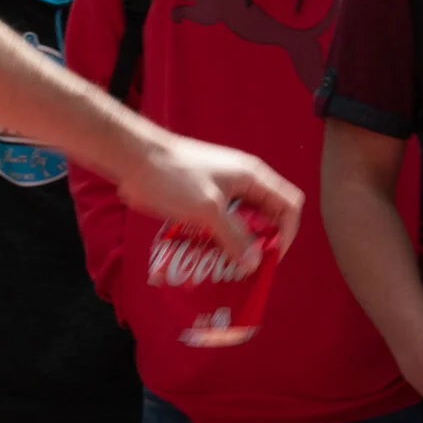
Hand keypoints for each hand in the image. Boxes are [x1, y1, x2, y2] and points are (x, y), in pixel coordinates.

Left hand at [116, 131, 302, 269]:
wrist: (133, 157)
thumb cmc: (172, 177)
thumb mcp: (207, 209)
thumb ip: (234, 236)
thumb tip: (254, 262)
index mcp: (252, 176)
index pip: (289, 205)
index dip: (286, 232)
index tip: (270, 256)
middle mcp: (242, 180)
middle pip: (267, 214)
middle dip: (261, 240)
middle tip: (245, 265)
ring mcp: (221, 186)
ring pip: (242, 219)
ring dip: (237, 241)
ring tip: (225, 263)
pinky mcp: (201, 194)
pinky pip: (219, 219)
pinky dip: (218, 236)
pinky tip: (205, 252)